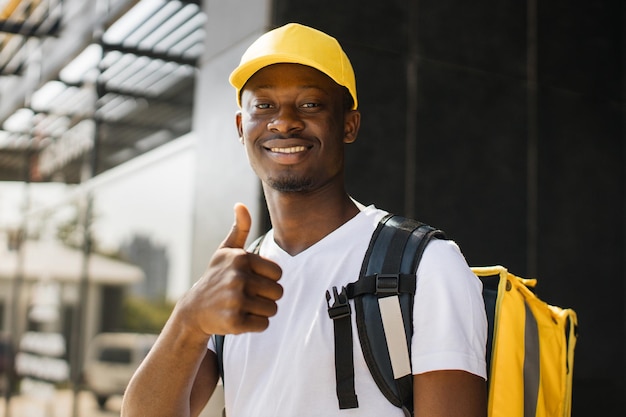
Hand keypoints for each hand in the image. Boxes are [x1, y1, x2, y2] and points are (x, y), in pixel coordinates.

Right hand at [176, 203, 282, 335]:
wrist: (194, 310)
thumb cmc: (216, 277)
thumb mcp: (225, 252)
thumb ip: (239, 229)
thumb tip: (240, 205)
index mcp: (241, 258)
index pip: (278, 273)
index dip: (268, 279)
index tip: (250, 280)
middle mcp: (238, 278)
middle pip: (278, 292)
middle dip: (266, 297)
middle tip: (246, 296)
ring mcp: (236, 300)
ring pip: (273, 309)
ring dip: (261, 311)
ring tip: (242, 306)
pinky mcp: (235, 322)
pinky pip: (263, 325)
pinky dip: (255, 325)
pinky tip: (239, 318)